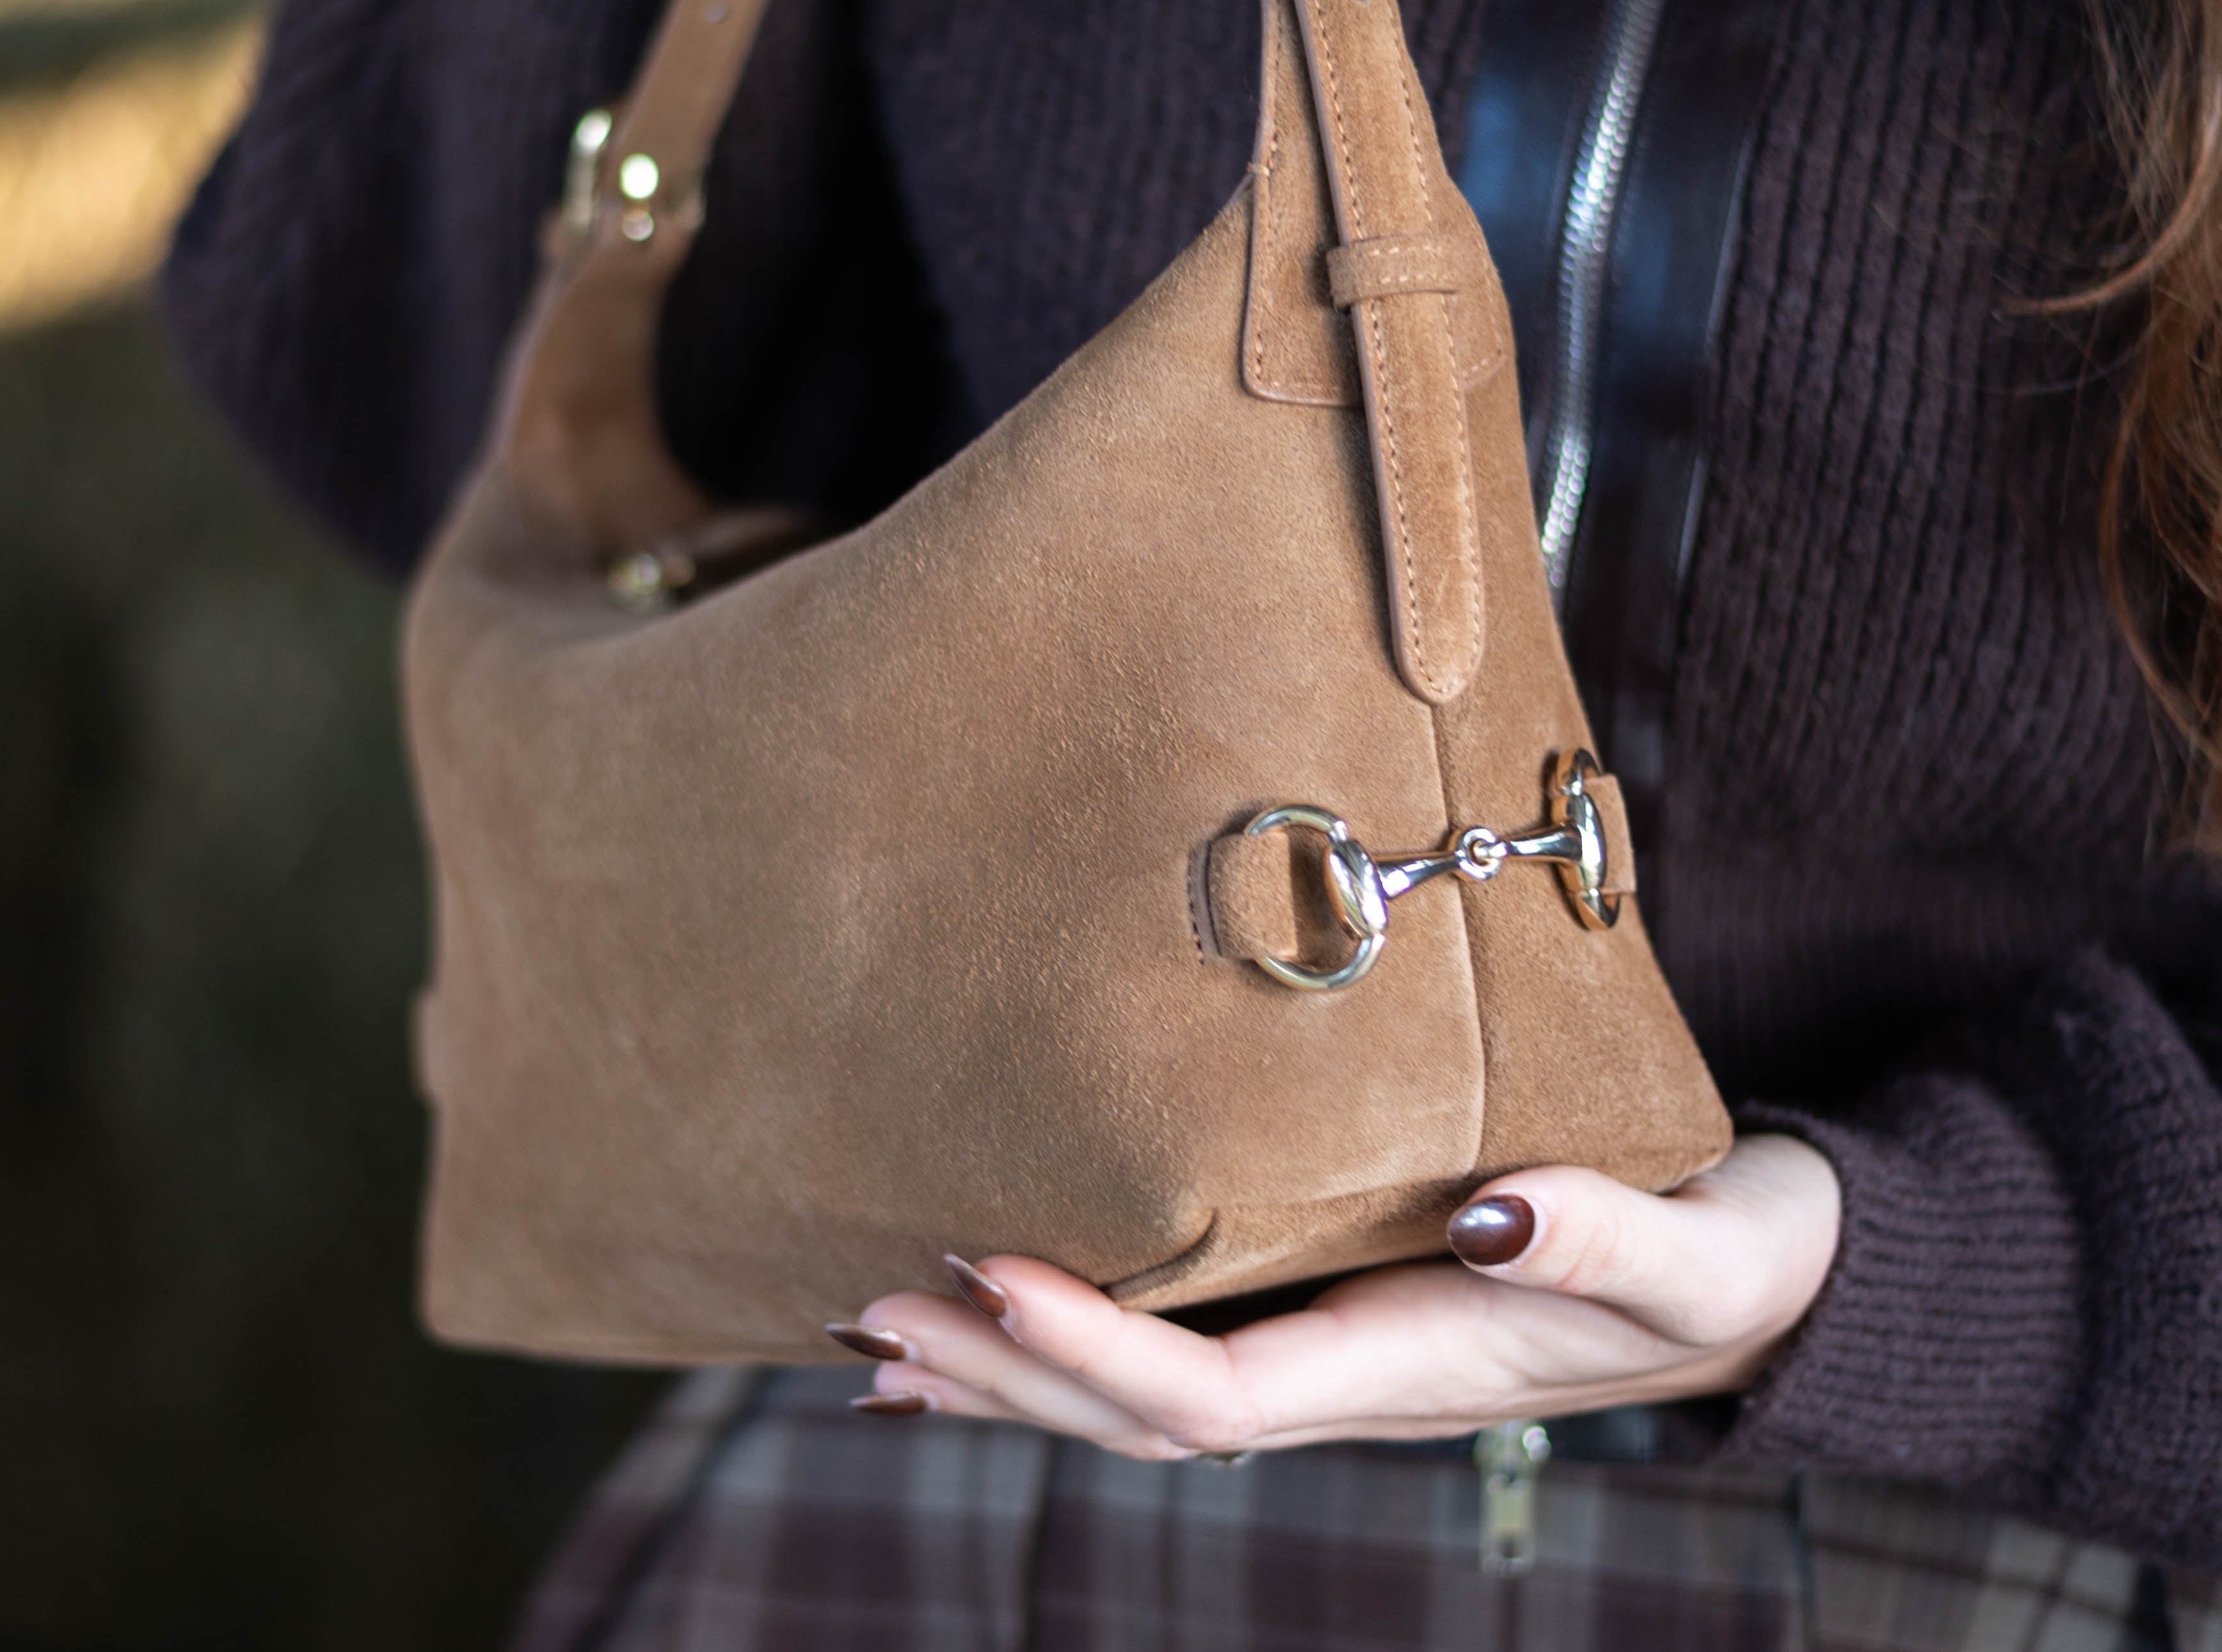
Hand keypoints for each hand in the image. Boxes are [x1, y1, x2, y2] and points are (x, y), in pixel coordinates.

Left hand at [837, 1134, 1839, 1458]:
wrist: (1755, 1274)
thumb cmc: (1728, 1254)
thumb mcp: (1698, 1249)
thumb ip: (1603, 1240)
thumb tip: (1495, 1213)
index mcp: (1412, 1369)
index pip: (1214, 1396)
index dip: (1093, 1353)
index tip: (985, 1274)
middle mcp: (1348, 1377)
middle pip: (1140, 1415)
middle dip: (1005, 1374)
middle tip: (872, 1308)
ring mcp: (1331, 1349)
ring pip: (1138, 1392)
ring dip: (1011, 1371)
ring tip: (880, 1333)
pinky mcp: (1331, 1299)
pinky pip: (1176, 1337)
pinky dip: (1073, 1337)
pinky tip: (996, 1309)